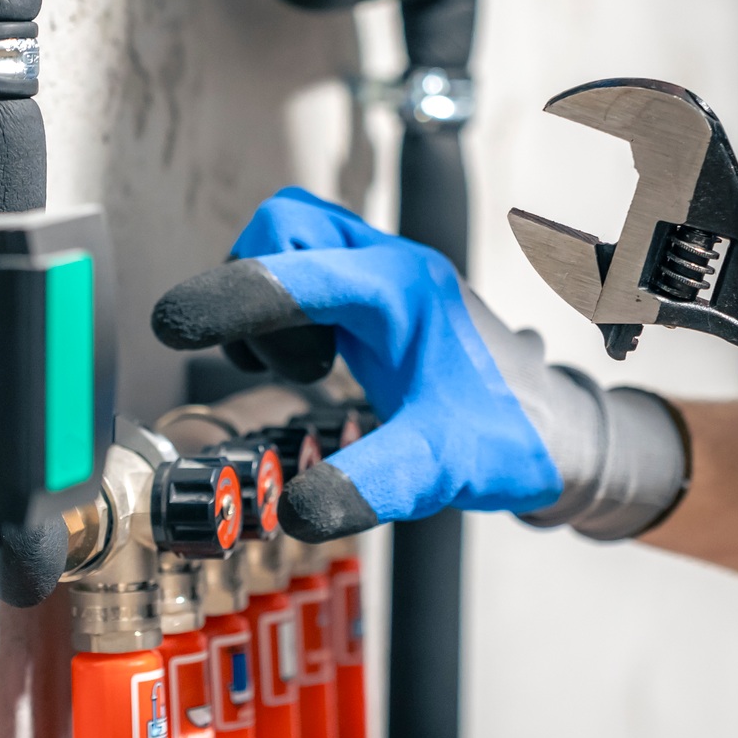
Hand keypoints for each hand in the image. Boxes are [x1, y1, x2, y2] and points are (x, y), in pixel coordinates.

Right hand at [150, 189, 685, 541]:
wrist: (562, 432)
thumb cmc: (512, 438)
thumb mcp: (441, 469)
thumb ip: (372, 485)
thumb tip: (295, 510)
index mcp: (403, 293)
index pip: (300, 270)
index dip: (232, 294)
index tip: (175, 324)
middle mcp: (390, 269)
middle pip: (286, 227)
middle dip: (253, 291)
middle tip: (284, 364)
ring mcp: (383, 276)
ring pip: (293, 241)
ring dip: (268, 297)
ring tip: (303, 367)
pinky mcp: (377, 296)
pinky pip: (308, 269)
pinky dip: (286, 309)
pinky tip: (311, 363)